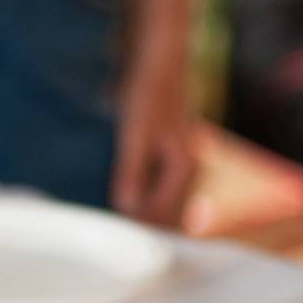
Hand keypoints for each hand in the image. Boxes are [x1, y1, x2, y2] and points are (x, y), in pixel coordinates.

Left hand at [110, 52, 195, 227]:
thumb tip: (125, 208)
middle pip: (166, 214)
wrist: (159, 63)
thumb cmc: (149, 95)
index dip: (138, 228)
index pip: (161, 213)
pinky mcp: (172, 158)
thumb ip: (130, 172)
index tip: (115, 239)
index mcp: (184, 169)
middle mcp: (189, 170)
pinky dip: (145, 199)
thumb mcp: (134, 135)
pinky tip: (124, 200)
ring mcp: (182, 165)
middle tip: (113, 240)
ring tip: (117, 224)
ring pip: (164, 204)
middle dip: (143, 226)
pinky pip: (160, 190)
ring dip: (144, 214)